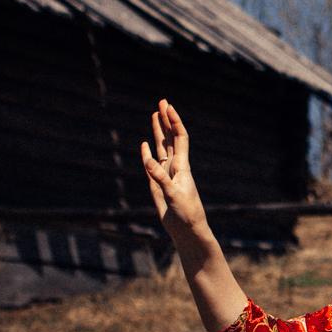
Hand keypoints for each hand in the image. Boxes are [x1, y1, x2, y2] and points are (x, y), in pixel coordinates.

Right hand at [139, 99, 210, 243]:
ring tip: (154, 115)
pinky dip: (147, 154)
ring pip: (161, 148)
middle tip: (161, 101)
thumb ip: (160, 179)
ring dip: (158, 132)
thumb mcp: (173, 195)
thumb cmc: (186, 214)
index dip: (174, 122)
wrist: (187, 230)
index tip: (167, 107)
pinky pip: (151, 165)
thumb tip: (148, 161)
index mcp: (182, 166)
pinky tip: (144, 145)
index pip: (179, 138)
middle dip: (166, 120)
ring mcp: (166, 175)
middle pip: (171, 138)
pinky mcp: (158, 185)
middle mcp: (176, 167)